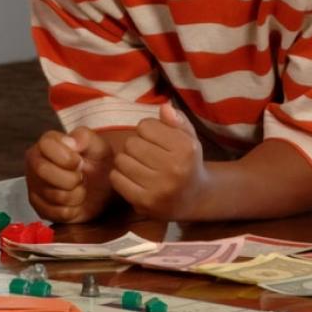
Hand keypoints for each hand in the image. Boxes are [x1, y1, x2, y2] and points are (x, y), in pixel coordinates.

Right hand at [25, 126, 114, 222]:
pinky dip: (72, 210)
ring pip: (52, 195)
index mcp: (47, 143)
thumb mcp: (98, 145)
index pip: (45, 146)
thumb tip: (70, 142)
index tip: (80, 162)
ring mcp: (34, 186)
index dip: (66, 157)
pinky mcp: (39, 207)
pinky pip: (55, 213)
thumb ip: (84, 137)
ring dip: (75, 195)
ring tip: (81, 189)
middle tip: (81, 178)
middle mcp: (34, 162)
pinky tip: (75, 202)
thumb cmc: (98, 162)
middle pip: (43, 170)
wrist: (104, 187)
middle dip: (71, 178)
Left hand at [110, 102, 209, 218]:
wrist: (195, 198)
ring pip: (121, 160)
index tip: (155, 139)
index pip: (145, 126)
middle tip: (145, 153)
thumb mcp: (189, 137)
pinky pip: (116, 179)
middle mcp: (174, 169)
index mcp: (186, 148)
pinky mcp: (144, 203)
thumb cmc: (188, 162)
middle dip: (135, 145)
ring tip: (139, 164)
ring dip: (126, 160)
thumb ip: (177, 119)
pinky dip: (119, 175)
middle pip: (131, 143)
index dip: (147, 129)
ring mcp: (158, 188)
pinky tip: (132, 177)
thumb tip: (164, 107)